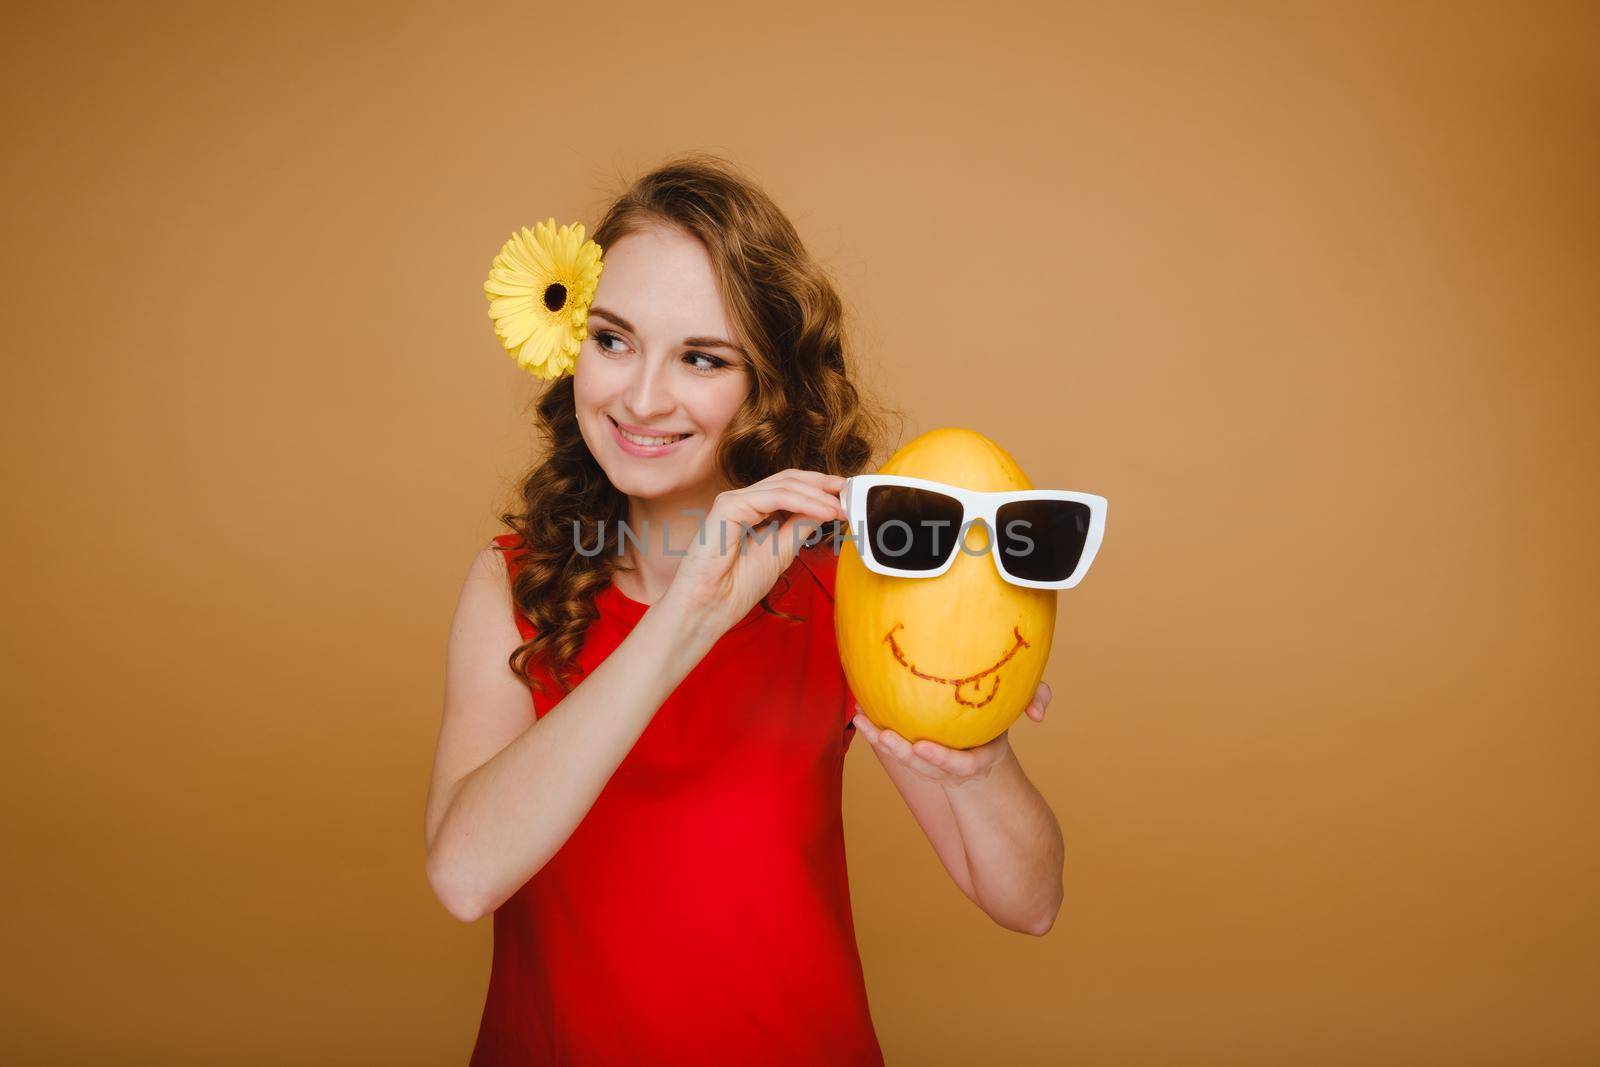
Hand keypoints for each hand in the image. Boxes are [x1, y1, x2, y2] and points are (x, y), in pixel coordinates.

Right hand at [664, 468, 845, 635]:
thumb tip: (826, 508)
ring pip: (785, 486)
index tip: (848, 496)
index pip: (792, 489)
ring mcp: (734, 501)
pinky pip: (774, 497)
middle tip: (850, 491)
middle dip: (823, 484)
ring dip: (818, 495)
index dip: (821, 489)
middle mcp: (744, 501)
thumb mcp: (782, 552)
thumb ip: (801, 526)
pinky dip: (803, 501)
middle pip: (789, 480)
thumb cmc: (737, 586)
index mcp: (755, 511)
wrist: (709, 607)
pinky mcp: (728, 506)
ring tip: (841, 507)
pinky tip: (824, 510)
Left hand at [851, 682, 1052, 786]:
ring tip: (863, 720)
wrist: (984, 747)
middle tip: (885, 736)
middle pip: (924, 767)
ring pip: (904, 758)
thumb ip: (1035, 700)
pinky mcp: (915, 754)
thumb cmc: (999, 722)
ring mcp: (932, 763)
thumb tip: (1040, 713)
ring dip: (881, 742)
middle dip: (903, 754)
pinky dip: (876, 732)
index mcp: (978, 759)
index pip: (960, 765)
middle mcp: (952, 766)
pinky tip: (859, 713)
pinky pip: (893, 746)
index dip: (941, 759)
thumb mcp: (1019, 710)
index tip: (921, 747)